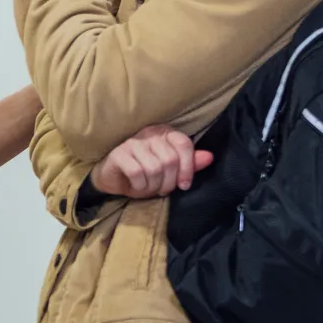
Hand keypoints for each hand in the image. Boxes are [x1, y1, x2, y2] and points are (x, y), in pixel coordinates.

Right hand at [90, 124, 212, 198]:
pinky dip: (139, 186)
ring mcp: (132, 142)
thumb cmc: (144, 173)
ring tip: (148, 188)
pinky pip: (137, 173)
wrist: (113, 178)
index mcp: (164, 133)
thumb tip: (209, 157)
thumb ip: (189, 164)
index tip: (184, 185)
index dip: (188, 167)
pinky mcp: (119, 154)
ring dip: (153, 186)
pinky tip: (136, 185)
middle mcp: (149, 133)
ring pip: (154, 168)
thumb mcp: (170, 171)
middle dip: (168, 182)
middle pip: (170, 160)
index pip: (183, 144)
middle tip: (162, 190)